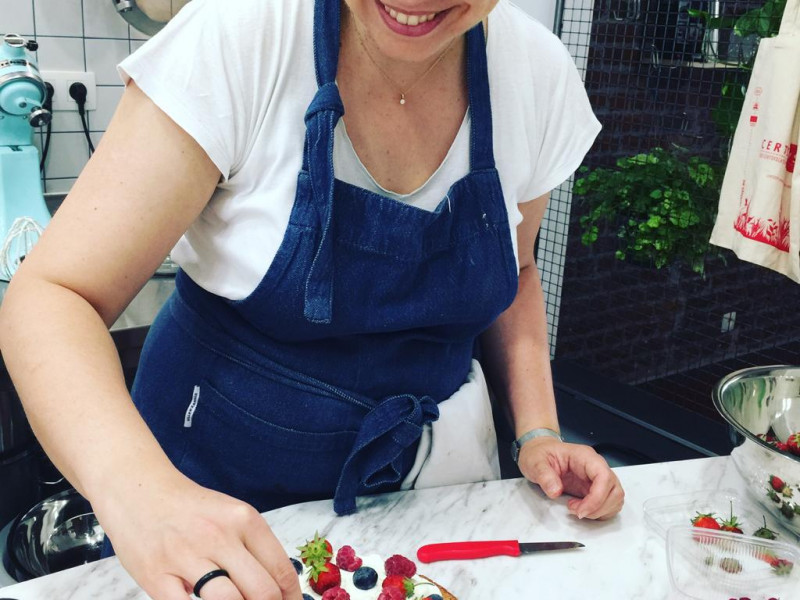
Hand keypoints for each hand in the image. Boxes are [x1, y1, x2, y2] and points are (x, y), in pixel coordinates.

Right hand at [93, 471, 302, 599]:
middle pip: (261, 591)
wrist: (139, 490)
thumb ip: (254, 548)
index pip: (280, 570)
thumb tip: (279, 589)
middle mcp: (219, 536)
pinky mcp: (156, 576)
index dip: (291, 598)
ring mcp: (186, 556)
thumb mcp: (232, 515)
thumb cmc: (191, 509)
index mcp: (244, 520)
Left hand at [516, 437, 623, 519]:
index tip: (581, 511)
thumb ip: (544, 475)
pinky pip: (609, 503)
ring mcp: (597, 478)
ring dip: (600, 511)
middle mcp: (596, 466)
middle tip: (576, 512)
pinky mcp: (595, 488)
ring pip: (615, 498)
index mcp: (584, 456)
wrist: (538, 452)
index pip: (604, 476)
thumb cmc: (539, 454)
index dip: (598, 497)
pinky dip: (599, 512)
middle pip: (615, 490)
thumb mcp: (535, 462)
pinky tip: (581, 509)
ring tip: (576, 510)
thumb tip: (555, 491)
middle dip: (599, 508)